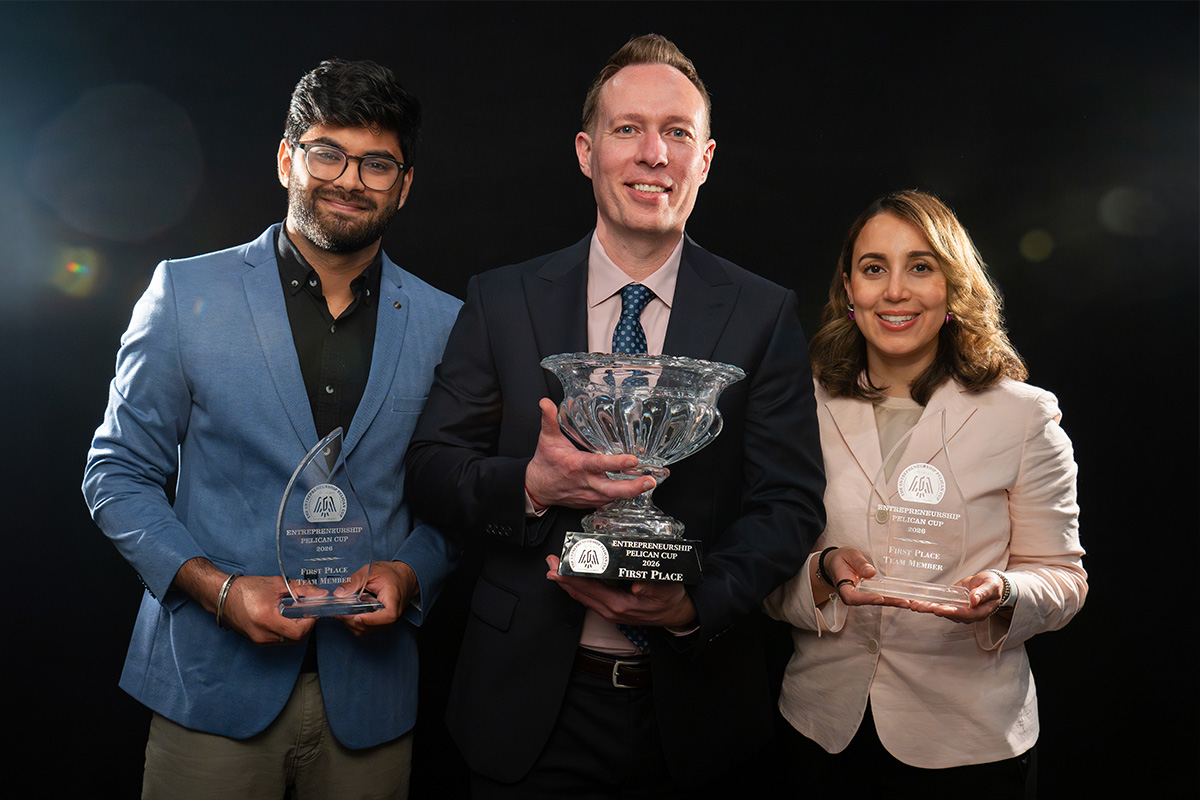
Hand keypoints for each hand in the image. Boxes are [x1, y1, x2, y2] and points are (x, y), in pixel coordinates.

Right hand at [224, 574, 321, 644]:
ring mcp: (259, 640)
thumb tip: (321, 595)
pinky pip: (280, 641)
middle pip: (296, 639)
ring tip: (297, 613)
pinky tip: (286, 618)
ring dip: (298, 629)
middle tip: (308, 611)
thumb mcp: (277, 584)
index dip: (310, 621)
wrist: (223, 596)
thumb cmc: (246, 588)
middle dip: (307, 626)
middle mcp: (262, 634)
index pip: (298, 631)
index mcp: (266, 619)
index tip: (314, 610)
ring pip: (289, 641)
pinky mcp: (257, 641)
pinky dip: (288, 631)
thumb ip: (302, 590)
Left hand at [335, 560, 418, 635]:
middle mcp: (393, 613)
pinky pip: (367, 629)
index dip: (372, 619)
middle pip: (373, 626)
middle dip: (353, 621)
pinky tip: (349, 614)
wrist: (404, 577)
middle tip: (339, 612)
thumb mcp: (371, 570)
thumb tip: (339, 593)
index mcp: (393, 599)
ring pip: (368, 630)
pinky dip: (356, 624)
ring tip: (342, 613)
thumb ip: (355, 580)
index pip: (388, 616)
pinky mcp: (382, 622)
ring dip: (353, 624)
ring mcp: (387, 620)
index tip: (357, 617)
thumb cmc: (391, 573)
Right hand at [524, 398, 655, 508]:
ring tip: (653, 481)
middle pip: (613, 489)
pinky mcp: (592, 502)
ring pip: (615, 496)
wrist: (537, 488)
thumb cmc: (545, 463)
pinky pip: (611, 501)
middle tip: (651, 480)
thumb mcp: (547, 439)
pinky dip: (625, 496)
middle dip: (634, 486)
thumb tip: (546, 402)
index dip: (617, 463)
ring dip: (634, 491)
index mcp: (578, 466)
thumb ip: (549, 419)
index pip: (599, 465)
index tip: (633, 460)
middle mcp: (586, 483)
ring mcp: (590, 495)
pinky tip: (639, 488)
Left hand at [545, 555, 696, 627]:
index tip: (558, 566)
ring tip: (555, 569)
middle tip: (550, 562)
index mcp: (620, 604)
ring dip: (568, 583)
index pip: (589, 587)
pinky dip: (578, 587)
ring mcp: (610, 611)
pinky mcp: (612, 609)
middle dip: (562, 577)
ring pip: (583, 596)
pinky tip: (574, 580)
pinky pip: (590, 598)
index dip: (571, 576)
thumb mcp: (665, 587)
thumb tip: (637, 584)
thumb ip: (650, 586)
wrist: (678, 613)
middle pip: (580, 592)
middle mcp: (611, 610)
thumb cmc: (670, 598)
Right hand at [815, 547, 909, 608]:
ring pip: (878, 601)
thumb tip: (871, 572)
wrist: (838, 562)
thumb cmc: (842, 558)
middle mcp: (854, 595)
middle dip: (888, 602)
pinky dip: (893, 597)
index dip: (866, 599)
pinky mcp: (870, 593)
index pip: (852, 597)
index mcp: (844, 588)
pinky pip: (881, 597)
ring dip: (893, 602)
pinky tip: (904, 597)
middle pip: (869, 602)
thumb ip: (858, 563)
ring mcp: (863, 595)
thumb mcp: (849, 555)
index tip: (879, 597)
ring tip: (908, 602)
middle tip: (904, 602)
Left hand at [906, 571, 1005, 622]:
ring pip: (942, 610)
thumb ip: (982, 593)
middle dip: (933, 610)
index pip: (963, 614)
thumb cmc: (993, 585)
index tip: (938, 609)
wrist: (991, 584)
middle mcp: (967, 613)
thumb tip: (974, 600)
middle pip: (948, 613)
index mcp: (978, 612)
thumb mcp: (990, 586)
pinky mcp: (953, 603)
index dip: (949, 612)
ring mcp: (959, 609)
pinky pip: (940, 604)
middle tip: (918, 607)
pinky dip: (929, 603)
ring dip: (927, 608)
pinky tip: (918, 602)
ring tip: (914, 605)